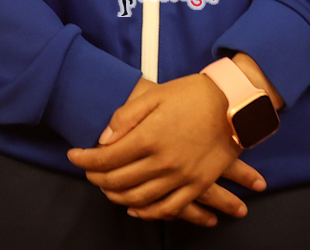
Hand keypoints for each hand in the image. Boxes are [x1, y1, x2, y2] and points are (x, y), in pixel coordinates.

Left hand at [68, 74, 266, 226]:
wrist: (235, 103)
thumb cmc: (194, 95)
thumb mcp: (156, 95)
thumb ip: (126, 117)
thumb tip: (103, 139)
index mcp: (150, 137)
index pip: (106, 158)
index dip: (85, 159)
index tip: (74, 156)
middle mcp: (163, 161)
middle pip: (118, 180)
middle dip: (96, 178)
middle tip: (88, 171)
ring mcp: (181, 177)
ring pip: (139, 198)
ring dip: (116, 196)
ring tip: (106, 188)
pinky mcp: (197, 184)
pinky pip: (168, 208)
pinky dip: (148, 213)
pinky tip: (136, 209)